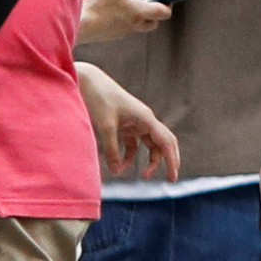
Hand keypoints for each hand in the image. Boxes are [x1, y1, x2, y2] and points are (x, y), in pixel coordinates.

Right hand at [80, 0, 175, 47]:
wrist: (78, 24)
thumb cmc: (98, 5)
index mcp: (139, 13)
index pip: (164, 13)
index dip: (169, 4)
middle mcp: (133, 25)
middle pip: (153, 23)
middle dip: (155, 13)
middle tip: (152, 2)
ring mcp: (121, 32)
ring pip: (138, 27)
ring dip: (140, 17)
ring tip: (132, 5)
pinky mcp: (110, 35)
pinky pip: (123, 29)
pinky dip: (124, 21)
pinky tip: (114, 12)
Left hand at [80, 64, 180, 181]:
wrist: (88, 81)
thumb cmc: (99, 99)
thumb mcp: (105, 126)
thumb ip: (112, 150)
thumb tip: (117, 172)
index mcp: (146, 118)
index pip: (166, 141)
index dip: (172, 159)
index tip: (172, 177)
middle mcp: (145, 120)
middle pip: (163, 143)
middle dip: (167, 161)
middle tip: (171, 179)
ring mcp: (136, 123)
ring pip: (149, 145)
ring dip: (147, 160)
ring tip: (142, 176)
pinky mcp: (125, 125)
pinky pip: (133, 145)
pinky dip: (128, 156)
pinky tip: (119, 166)